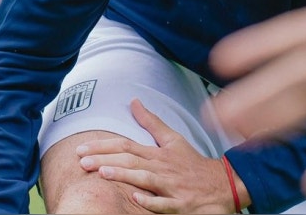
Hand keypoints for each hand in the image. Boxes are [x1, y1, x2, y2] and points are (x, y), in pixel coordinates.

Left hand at [77, 99, 242, 213]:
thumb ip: (151, 122)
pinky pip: (164, 203)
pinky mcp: (180, 204)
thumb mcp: (174, 139)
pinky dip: (150, 201)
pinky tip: (135, 198)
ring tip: (102, 173)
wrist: (223, 184)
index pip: (126, 146)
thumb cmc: (193, 163)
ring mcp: (171, 186)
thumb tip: (133, 102)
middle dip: (105, 160)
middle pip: (131, 161)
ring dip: (124, 176)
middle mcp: (162, 168)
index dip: (103, 146)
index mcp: (158, 153)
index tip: (81, 148)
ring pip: (145, 179)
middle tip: (81, 160)